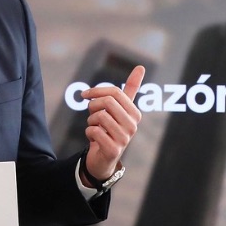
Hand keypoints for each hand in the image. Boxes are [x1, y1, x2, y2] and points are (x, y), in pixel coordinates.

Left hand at [80, 65, 144, 182]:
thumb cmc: (110, 129)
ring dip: (90, 121)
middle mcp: (133, 125)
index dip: (96, 91)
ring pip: (99, 116)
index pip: (115, 93)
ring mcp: (124, 138)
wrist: (104, 158)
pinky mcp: (113, 150)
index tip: (84, 95)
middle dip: (92, 106)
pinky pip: (93, 131)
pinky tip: (94, 139)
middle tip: (91, 114)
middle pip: (107, 102)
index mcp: (135, 113)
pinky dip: (89, 132)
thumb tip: (141, 67)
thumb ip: (130, 90)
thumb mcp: (118, 109)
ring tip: (95, 128)